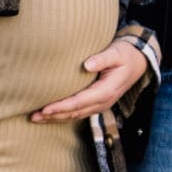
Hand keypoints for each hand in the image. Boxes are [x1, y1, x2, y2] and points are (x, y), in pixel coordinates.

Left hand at [31, 38, 150, 120]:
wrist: (138, 62)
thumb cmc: (125, 55)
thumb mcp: (116, 53)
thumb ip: (102, 58)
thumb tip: (86, 65)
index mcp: (106, 91)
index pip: (79, 102)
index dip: (61, 107)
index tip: (45, 109)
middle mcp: (103, 101)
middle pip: (74, 112)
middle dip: (53, 116)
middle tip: (33, 117)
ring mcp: (100, 104)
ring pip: (75, 115)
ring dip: (56, 118)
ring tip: (36, 118)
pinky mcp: (97, 103)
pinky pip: (78, 112)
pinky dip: (64, 115)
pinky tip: (51, 115)